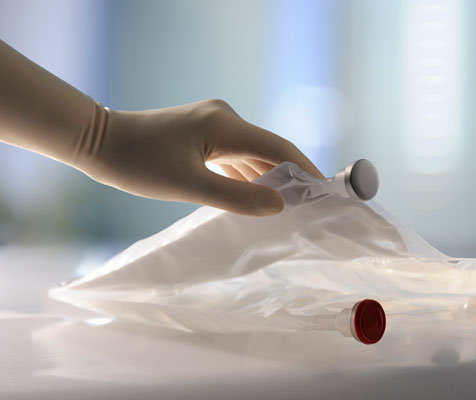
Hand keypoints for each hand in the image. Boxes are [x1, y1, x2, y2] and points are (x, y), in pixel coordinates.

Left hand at [81, 100, 323, 215]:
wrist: (98, 143)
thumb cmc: (138, 164)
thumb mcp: (189, 185)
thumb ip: (237, 196)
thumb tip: (280, 206)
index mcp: (225, 124)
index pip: (279, 147)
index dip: (305, 169)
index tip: (325, 191)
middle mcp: (224, 118)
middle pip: (267, 150)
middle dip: (288, 177)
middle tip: (308, 207)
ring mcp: (213, 125)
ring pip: (250, 155)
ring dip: (266, 178)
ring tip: (286, 207)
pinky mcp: (202, 133)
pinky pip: (233, 156)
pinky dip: (245, 176)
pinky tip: (254, 196)